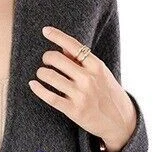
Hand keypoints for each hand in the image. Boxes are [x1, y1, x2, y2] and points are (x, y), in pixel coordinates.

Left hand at [29, 26, 136, 151]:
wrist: (120, 121)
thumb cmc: (107, 94)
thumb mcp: (100, 73)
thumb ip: (82, 61)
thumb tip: (62, 47)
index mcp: (96, 66)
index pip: (73, 45)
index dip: (57, 36)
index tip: (45, 30)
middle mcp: (88, 79)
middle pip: (57, 59)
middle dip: (46, 58)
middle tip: (45, 61)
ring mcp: (80, 95)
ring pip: (50, 77)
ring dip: (41, 73)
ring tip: (42, 74)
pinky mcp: (73, 110)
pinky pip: (50, 97)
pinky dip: (38, 89)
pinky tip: (33, 85)